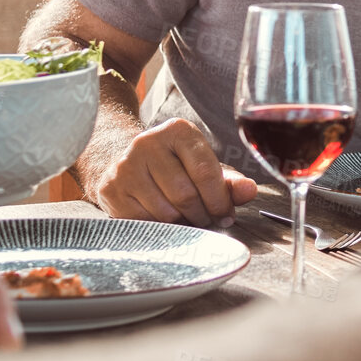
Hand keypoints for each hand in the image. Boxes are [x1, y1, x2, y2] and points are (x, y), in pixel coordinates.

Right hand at [89, 118, 256, 226]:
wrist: (126, 163)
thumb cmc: (176, 167)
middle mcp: (147, 143)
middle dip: (203, 215)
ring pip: (164, 211)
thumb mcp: (205, 167)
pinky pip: (143, 221)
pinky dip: (160, 228)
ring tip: (189, 221)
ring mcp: (125, 167)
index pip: (205, 171)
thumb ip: (231, 181)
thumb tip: (250, 191)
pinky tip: (166, 222)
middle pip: (184, 194)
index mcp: (178, 131)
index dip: (219, 199)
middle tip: (209, 221)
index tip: (226, 215)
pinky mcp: (110, 190)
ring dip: (183, 224)